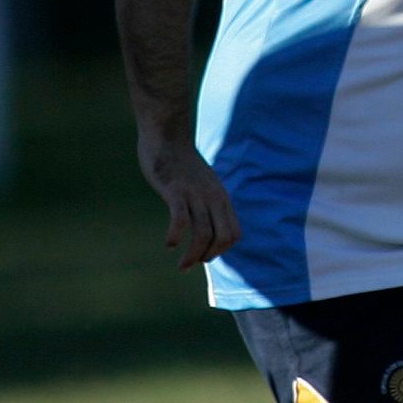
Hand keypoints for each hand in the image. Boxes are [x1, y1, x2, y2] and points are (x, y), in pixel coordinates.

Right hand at [136, 135, 240, 269]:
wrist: (168, 135)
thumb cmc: (182, 163)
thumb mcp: (204, 183)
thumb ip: (208, 201)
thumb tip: (207, 221)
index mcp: (221, 198)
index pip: (234, 233)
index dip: (222, 250)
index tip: (205, 256)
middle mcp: (212, 198)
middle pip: (222, 237)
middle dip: (209, 256)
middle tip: (191, 265)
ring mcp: (195, 194)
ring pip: (203, 233)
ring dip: (193, 255)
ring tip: (182, 266)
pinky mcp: (176, 190)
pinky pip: (181, 219)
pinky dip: (177, 235)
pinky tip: (169, 244)